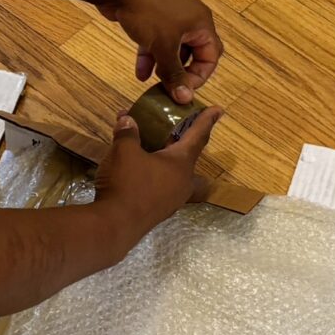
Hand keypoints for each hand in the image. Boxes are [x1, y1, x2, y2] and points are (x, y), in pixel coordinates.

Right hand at [92, 103, 224, 237]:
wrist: (115, 225)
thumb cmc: (126, 182)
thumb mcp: (123, 151)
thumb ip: (128, 133)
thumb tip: (127, 119)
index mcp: (180, 163)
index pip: (197, 136)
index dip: (206, 120)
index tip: (218, 110)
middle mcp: (182, 182)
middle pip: (188, 156)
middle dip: (182, 141)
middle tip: (176, 128)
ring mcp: (172, 199)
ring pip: (175, 174)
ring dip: (166, 160)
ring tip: (153, 148)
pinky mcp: (159, 211)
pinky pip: (163, 187)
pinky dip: (156, 174)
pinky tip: (140, 172)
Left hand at [100, 0, 222, 103]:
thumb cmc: (147, 12)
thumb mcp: (163, 47)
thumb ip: (174, 73)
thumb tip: (184, 99)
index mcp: (201, 23)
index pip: (211, 56)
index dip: (199, 75)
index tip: (182, 90)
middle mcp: (190, 19)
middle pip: (193, 53)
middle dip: (181, 72)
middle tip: (169, 88)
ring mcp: (171, 17)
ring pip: (173, 49)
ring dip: (164, 67)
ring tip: (153, 84)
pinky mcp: (153, 18)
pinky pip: (158, 42)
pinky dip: (151, 57)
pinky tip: (140, 72)